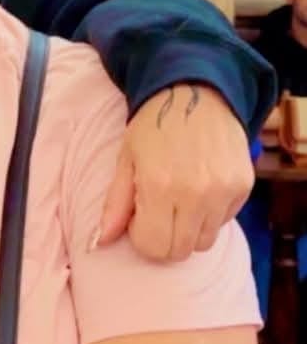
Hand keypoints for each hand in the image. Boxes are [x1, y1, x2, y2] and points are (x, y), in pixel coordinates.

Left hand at [96, 84, 253, 261]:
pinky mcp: (243, 187)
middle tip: (157, 210)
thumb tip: (101, 241)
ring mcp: (224, 192)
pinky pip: (224, 222)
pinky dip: (210, 215)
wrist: (194, 92)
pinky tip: (199, 188)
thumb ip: (115, 203)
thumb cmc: (153, 125)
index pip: (154, 247)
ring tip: (178, 198)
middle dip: (164, 238)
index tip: (139, 217)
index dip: (142, 237)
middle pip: (180, 251)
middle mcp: (196, 194)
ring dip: (188, 229)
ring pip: (205, 241)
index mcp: (160, 186)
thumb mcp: (126, 158)